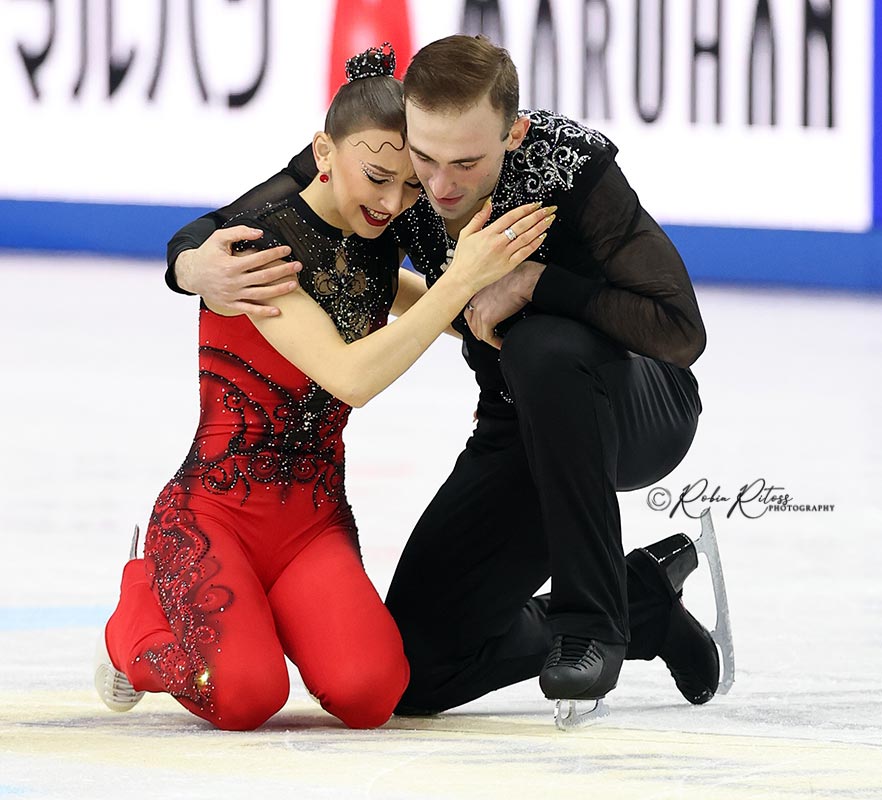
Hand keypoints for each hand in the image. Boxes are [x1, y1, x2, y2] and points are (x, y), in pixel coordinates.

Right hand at [175, 226, 299, 316]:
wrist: (190, 274)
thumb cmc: (206, 254)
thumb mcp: (219, 238)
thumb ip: (239, 232)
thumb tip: (259, 233)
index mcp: (231, 265)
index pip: (259, 258)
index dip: (275, 253)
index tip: (287, 249)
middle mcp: (233, 281)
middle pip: (264, 277)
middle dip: (283, 271)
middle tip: (298, 266)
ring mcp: (233, 294)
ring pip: (261, 294)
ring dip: (279, 290)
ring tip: (294, 284)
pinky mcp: (231, 304)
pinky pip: (249, 309)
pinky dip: (263, 311)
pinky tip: (277, 311)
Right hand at [446, 201, 554, 295]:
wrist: (463, 278)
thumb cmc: (464, 258)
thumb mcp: (466, 233)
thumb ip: (479, 217)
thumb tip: (488, 203)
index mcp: (489, 233)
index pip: (512, 216)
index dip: (526, 208)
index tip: (535, 204)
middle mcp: (499, 242)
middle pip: (522, 225)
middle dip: (537, 215)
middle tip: (548, 209)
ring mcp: (505, 254)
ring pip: (527, 237)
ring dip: (540, 227)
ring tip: (549, 219)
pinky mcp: (509, 265)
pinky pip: (526, 252)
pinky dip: (535, 243)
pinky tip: (542, 236)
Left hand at [465, 260, 545, 348]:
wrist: (522, 280)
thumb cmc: (516, 279)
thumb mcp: (498, 287)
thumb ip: (494, 296)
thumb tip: (500, 304)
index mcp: (477, 292)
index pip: (469, 311)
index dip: (475, 321)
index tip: (482, 327)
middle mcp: (475, 300)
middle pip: (471, 323)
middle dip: (480, 332)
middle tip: (489, 338)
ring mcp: (479, 310)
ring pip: (479, 332)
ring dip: (488, 339)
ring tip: (497, 342)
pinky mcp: (487, 319)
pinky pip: (488, 337)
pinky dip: (495, 343)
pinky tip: (501, 343)